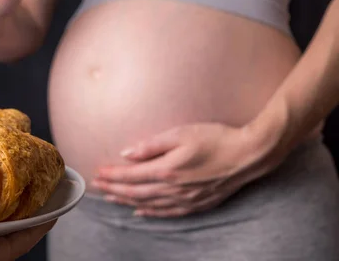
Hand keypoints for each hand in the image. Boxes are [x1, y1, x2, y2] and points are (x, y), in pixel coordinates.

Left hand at [92, 123, 285, 217]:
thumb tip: (127, 153)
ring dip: (127, 201)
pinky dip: (150, 212)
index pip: (131, 175)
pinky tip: (140, 211)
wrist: (248, 155)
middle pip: (136, 192)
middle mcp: (174, 189)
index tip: (97, 173)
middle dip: (114, 189)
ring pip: (148, 204)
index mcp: (167, 170)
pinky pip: (167, 213)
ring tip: (111, 198)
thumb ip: (151, 145)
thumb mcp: (181, 133)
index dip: (112, 176)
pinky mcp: (197, 205)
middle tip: (97, 186)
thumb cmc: (215, 138)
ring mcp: (186, 200)